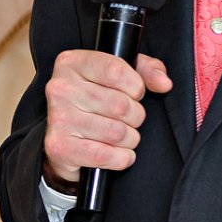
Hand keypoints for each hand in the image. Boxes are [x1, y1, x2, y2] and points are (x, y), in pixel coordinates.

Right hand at [42, 50, 172, 187]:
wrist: (65, 138)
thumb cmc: (95, 103)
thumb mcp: (120, 77)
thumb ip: (146, 71)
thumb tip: (163, 83)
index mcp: (72, 64)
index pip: (115, 70)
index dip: (135, 86)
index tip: (134, 93)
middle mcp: (60, 88)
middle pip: (119, 104)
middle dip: (135, 116)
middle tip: (129, 119)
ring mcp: (58, 118)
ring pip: (115, 132)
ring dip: (129, 138)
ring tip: (122, 136)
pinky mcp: (60, 147)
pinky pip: (104, 155)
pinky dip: (120, 158)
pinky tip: (117, 152)